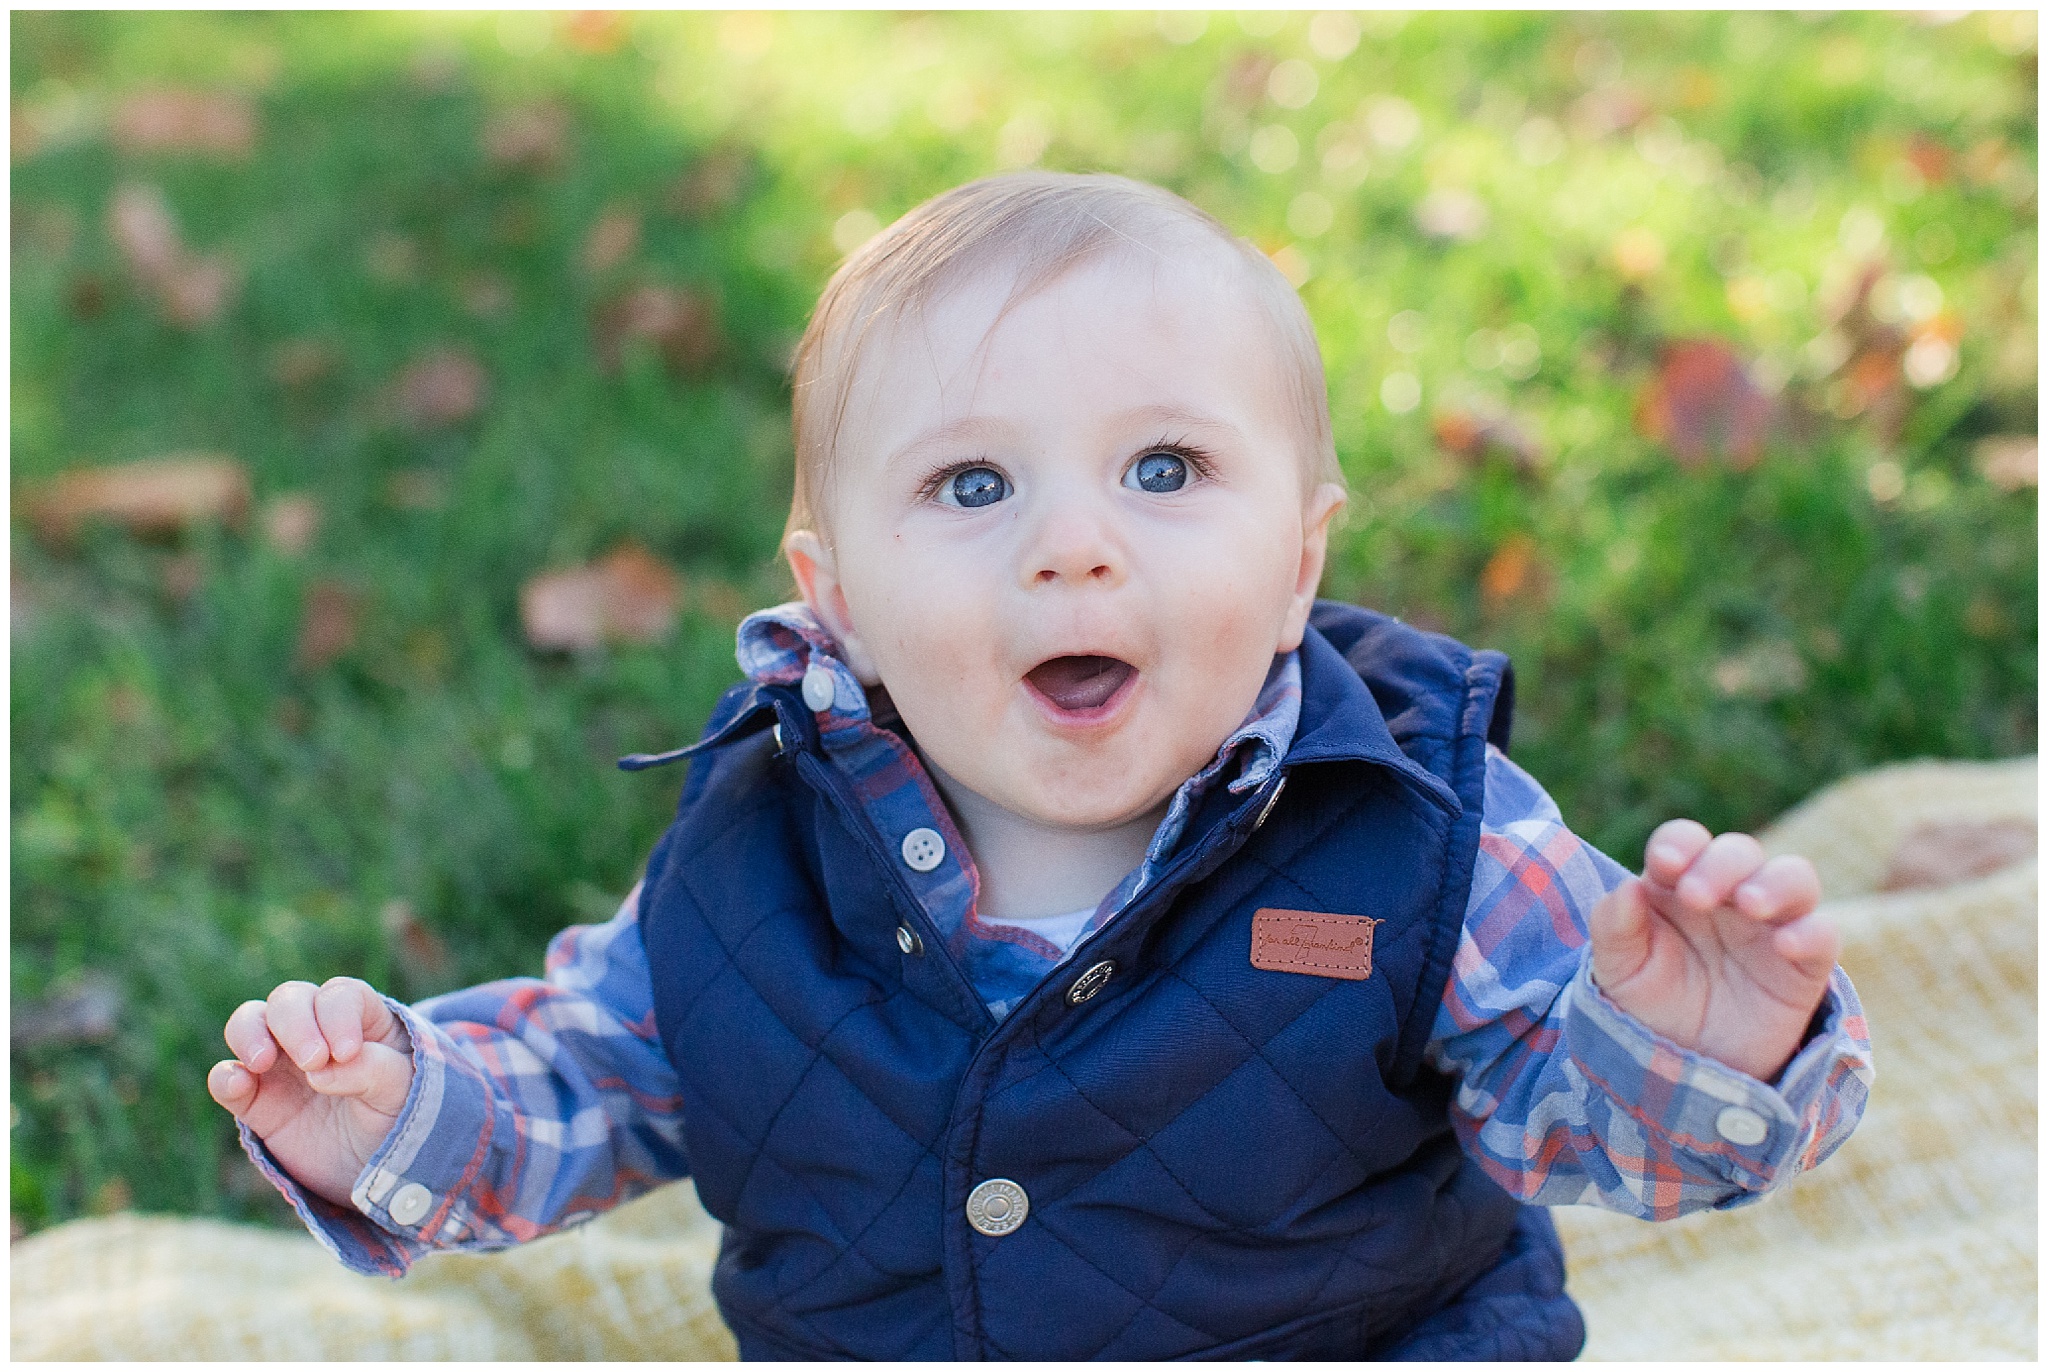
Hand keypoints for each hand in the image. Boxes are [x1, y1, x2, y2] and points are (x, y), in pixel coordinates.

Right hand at [207, 977, 415, 1207]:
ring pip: (250, 1023)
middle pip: (290, 999)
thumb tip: (320, 1071)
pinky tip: (239, 1085)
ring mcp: (282, 1062)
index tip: (346, 1052)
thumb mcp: (402, 1092)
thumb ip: (373, 1071)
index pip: (340, 995)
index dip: (337, 1015)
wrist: (377, 1169)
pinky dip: (226, 1077)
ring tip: (262, 1062)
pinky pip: (227, 1078)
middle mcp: (317, 1030)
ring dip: (250, 1033)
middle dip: (295, 1022)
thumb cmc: (399, 1117)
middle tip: (313, 1061)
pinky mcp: (255, 1100)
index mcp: (361, 1019)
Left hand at [1588, 821, 1837, 1082]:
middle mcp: (1729, 895)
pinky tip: (1785, 946)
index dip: (1679, 843)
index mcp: (1677, 884)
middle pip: (1739, 851)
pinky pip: (1823, 934)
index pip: (1684, 841)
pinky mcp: (1804, 963)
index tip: (1664, 863)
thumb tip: (1628, 886)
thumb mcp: (1618, 971)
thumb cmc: (1651, 1004)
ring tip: (1749, 904)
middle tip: (1695, 896)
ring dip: (1773, 882)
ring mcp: (1771, 925)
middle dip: (1719, 865)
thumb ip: (1613, 927)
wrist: (1688, 1067)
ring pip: (1793, 876)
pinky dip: (1810, 932)